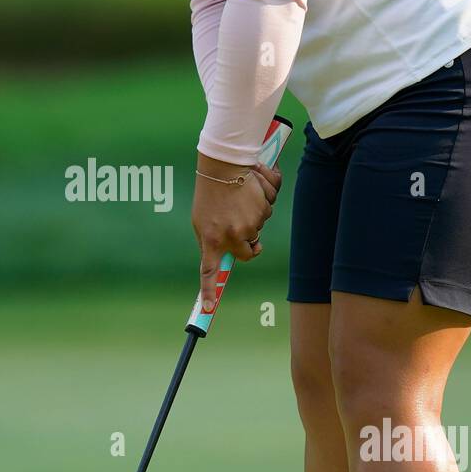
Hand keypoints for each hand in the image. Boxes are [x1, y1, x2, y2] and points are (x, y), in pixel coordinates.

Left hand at [192, 154, 281, 311]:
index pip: (209, 271)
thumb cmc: (210, 190)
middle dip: (250, 243)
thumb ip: (213, 239)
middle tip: (242, 225)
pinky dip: (263, 195)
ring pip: (259, 227)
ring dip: (254, 213)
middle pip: (248, 252)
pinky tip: (252, 183)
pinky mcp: (263, 210)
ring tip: (241, 194)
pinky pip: (268, 208)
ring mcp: (249, 224)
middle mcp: (231, 235)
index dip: (209, 291)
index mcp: (210, 238)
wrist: (223, 162)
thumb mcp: (202, 219)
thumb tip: (226, 257)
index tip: (207, 309)